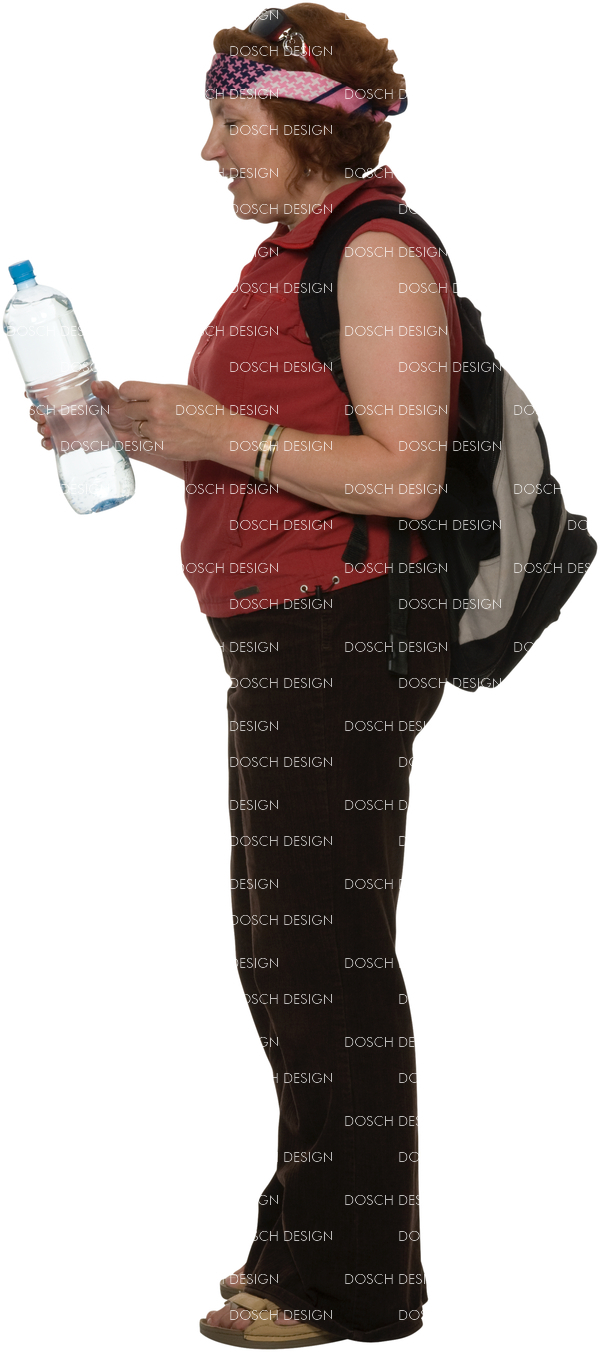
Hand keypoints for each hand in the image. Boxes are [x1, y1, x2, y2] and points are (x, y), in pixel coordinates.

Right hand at [26, 380, 144, 456]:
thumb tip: (96, 385)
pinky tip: (50, 443)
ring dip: (43, 428)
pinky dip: (50, 443)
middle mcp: (70, 411)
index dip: (37, 393)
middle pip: (45, 411)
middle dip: (37, 413)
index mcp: (76, 397)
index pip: (51, 392)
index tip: (28, 394)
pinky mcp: (76, 442)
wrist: (135, 434)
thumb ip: (107, 391)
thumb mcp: (117, 398)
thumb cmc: (125, 411)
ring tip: (47, 430)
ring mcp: (71, 428)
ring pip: (48, 427)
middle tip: (41, 416)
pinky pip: (57, 443)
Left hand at [112, 380, 219, 460]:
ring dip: (144, 427)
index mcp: (161, 393)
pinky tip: (165, 436)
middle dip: (137, 412)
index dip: (129, 394)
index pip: (127, 389)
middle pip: (128, 411)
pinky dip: (150, 441)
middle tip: (151, 414)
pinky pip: (143, 443)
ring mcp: (157, 431)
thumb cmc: (203, 409)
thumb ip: (157, 391)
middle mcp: (156, 411)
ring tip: (162, 426)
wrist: (218, 433)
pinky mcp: (160, 448)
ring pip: (135, 428)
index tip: (133, 397)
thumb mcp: (180, 390)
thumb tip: (139, 394)